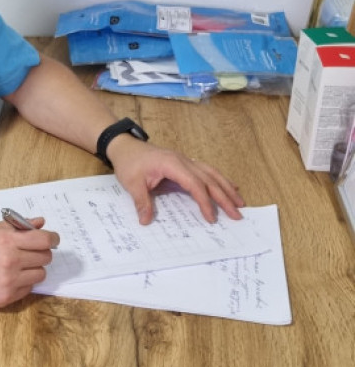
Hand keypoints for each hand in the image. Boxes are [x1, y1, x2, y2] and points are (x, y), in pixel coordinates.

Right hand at [0, 218, 59, 310]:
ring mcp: (10, 281)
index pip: (43, 239)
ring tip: (19, 266)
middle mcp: (10, 261)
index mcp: (6, 240)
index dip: (52, 239)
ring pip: (40, 274)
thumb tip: (40, 222)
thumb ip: (16, 226)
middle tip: (32, 253)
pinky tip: (10, 278)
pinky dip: (24, 282)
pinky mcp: (8, 297)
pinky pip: (29, 288)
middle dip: (42, 253)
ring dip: (34, 269)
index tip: (53, 239)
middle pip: (45, 257)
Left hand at [108, 136, 243, 224]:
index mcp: (172, 164)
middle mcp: (183, 160)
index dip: (205, 201)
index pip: (194, 184)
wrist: (125, 146)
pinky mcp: (184, 163)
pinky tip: (229, 186)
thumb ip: (141, 202)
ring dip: (227, 187)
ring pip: (212, 173)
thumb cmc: (129, 162)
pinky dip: (220, 179)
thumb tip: (146, 221)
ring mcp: (186, 160)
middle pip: (209, 179)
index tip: (211, 217)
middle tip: (237, 214)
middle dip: (224, 197)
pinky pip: (206, 170)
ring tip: (240, 201)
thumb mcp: (131, 183)